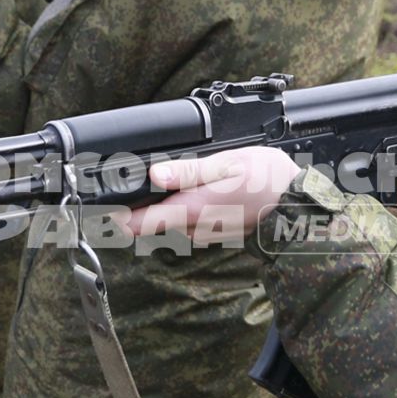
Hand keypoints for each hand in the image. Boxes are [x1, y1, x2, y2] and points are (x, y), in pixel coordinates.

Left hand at [127, 148, 301, 242]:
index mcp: (195, 209)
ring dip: (162, 210)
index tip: (98, 215)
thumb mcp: (228, 164)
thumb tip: (155, 174)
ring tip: (156, 190)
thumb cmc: (267, 180)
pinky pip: (190, 223)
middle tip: (119, 197)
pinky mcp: (216, 233)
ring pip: (172, 223)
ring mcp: (207, 233)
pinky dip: (184, 211)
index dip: (118, 220)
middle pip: (154, 224)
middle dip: (138, 211)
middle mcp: (197, 227)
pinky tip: (192, 194)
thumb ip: (189, 171)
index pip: (144, 222)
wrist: (298, 205)